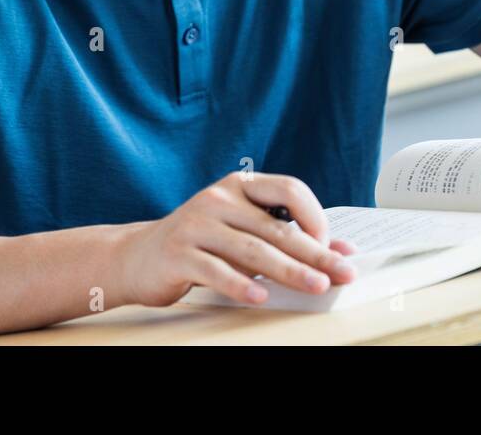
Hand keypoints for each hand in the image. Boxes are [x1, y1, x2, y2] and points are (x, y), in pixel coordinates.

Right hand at [115, 171, 358, 307]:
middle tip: (341, 272)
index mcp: (239, 185)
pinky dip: (240, 284)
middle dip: (314, 253)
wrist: (138, 256)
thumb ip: (286, 238)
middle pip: (276, 227)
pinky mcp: (178, 253)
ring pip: (252, 249)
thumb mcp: (243, 232)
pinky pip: (215, 270)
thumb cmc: (201, 244)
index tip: (331, 247)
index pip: (289, 190)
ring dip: (289, 270)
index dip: (315, 217)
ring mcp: (196, 224)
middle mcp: (218, 199)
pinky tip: (261, 296)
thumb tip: (343, 252)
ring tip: (315, 286)